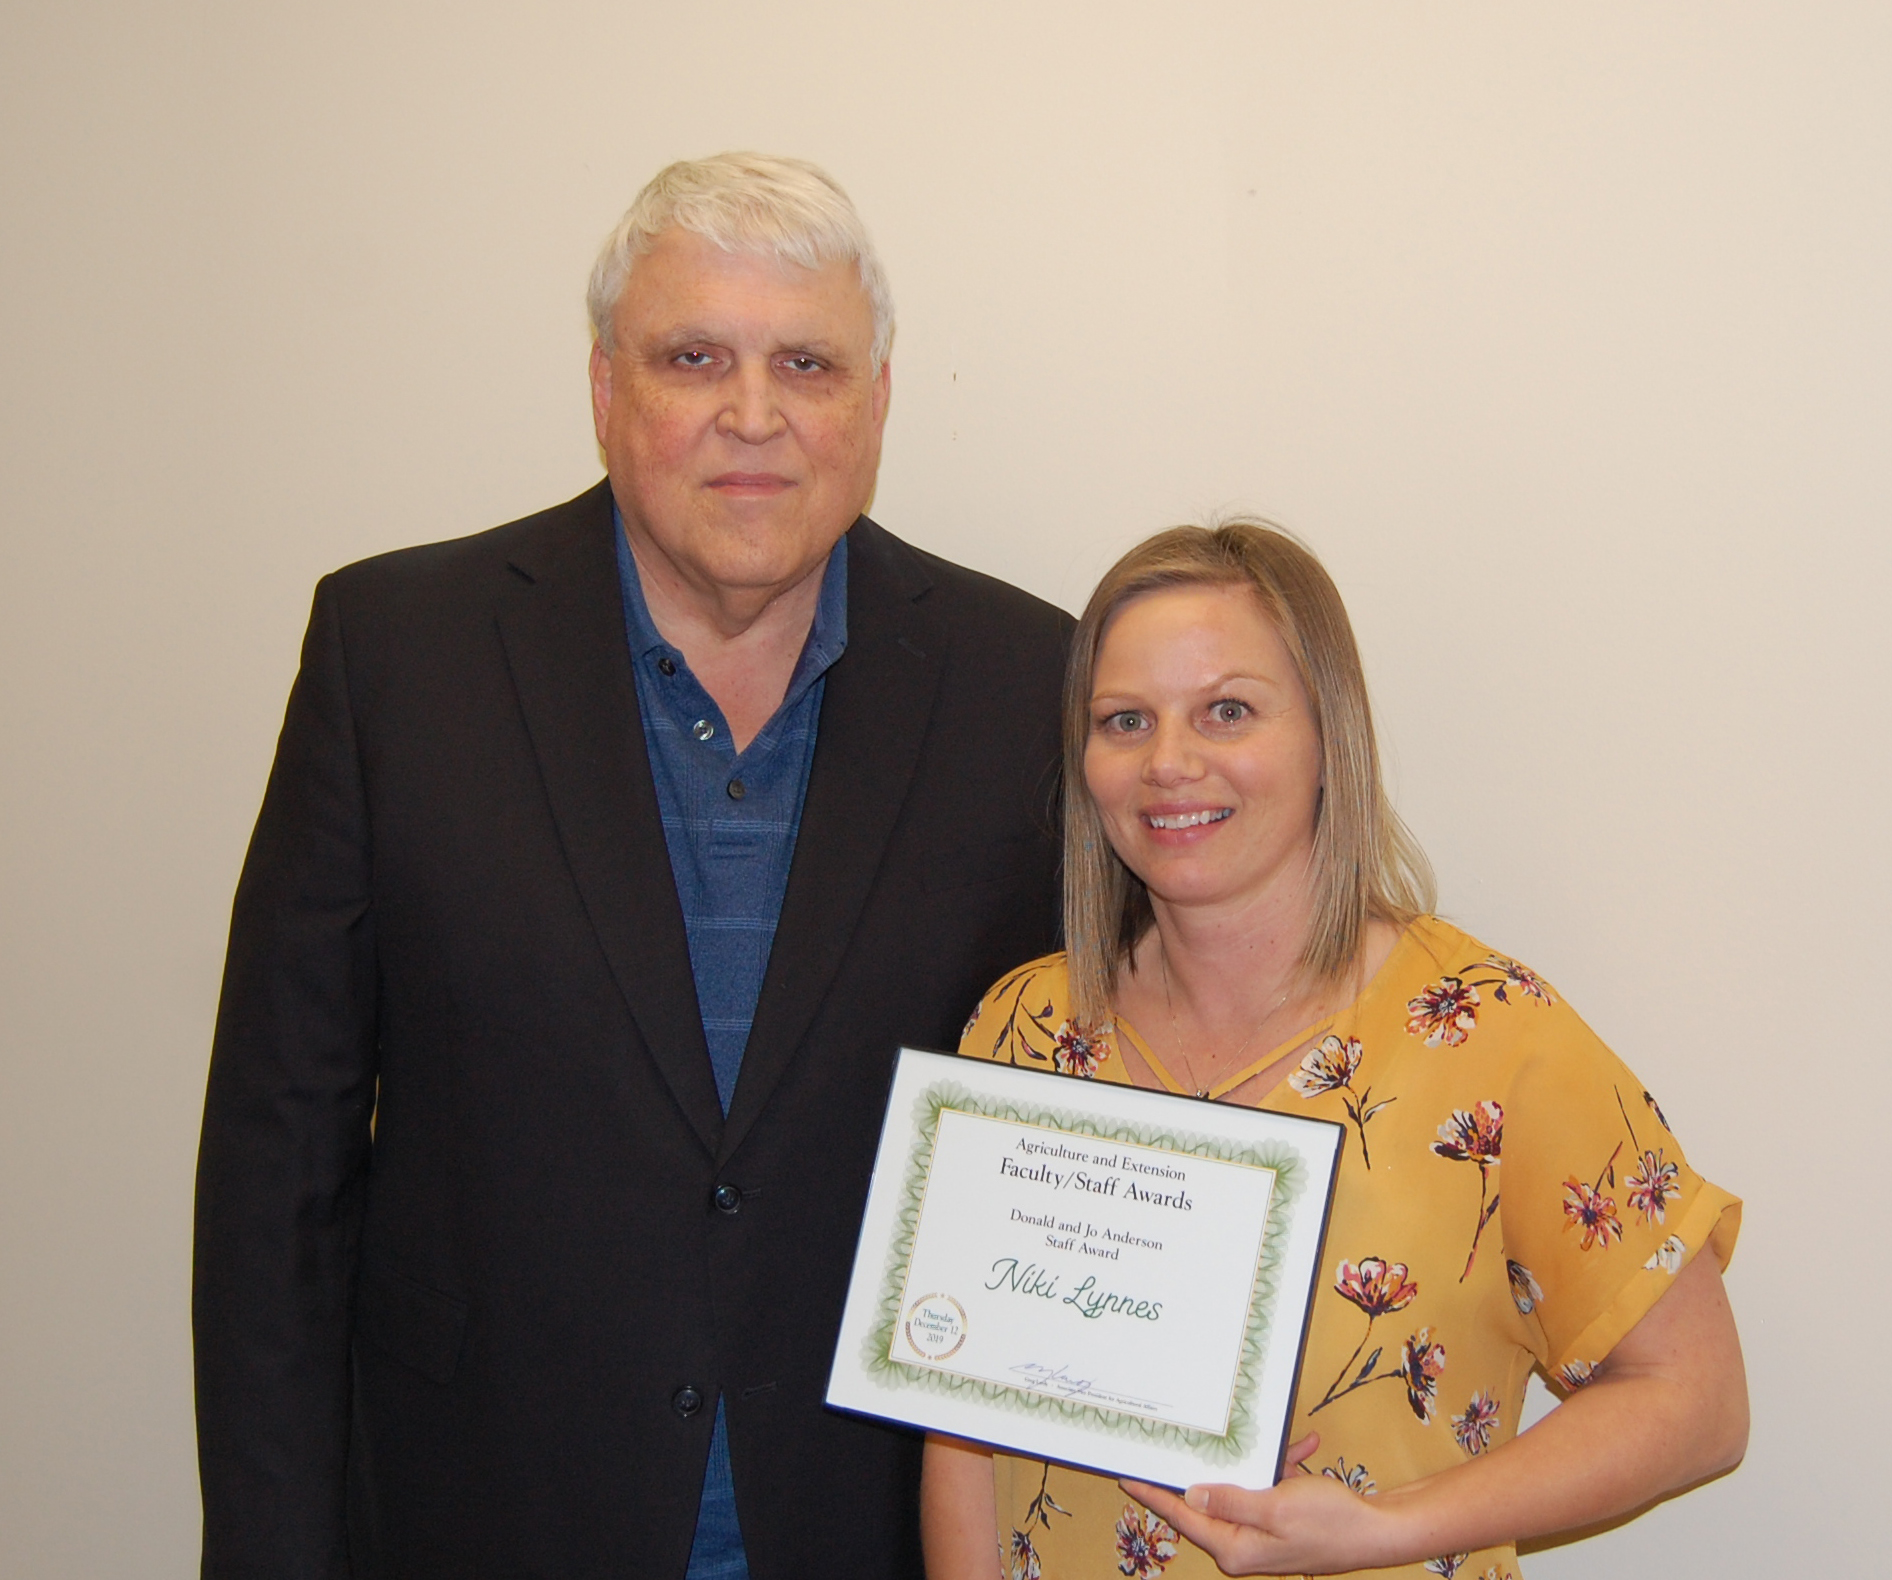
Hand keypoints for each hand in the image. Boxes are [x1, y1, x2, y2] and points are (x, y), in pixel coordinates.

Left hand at [1121, 1434, 1403, 1576]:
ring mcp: (1264, 1532)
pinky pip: (1271, 1488)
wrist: (1381, 1531)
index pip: (1184, 1516)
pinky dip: (1283, 1465)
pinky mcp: (1282, 1521)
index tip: (1128, 1475)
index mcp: (1236, 1546)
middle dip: (1204, 1467)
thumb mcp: (1276, 1506)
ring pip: (1243, 1487)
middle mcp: (1245, 1543)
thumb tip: (1190, 1496)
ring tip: (1272, 1440)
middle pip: (1209, 1500)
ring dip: (1258, 1462)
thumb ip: (1231, 1501)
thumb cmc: (1330, 1521)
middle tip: (1179, 1439)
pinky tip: (1304, 1446)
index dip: (1155, 1494)